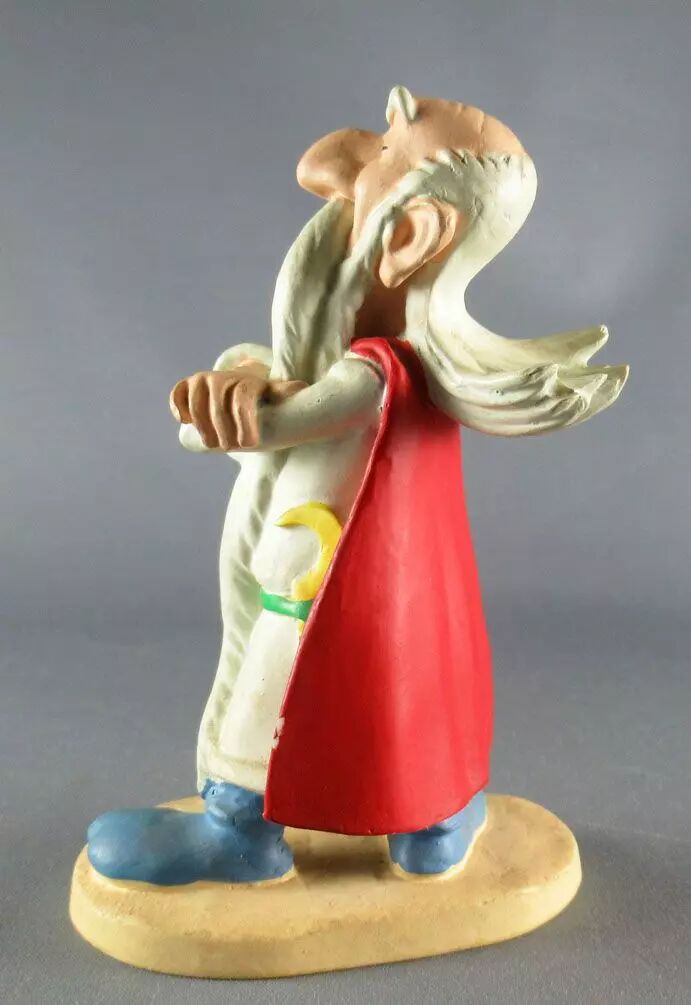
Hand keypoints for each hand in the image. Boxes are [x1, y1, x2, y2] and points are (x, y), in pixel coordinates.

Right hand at [169, 360, 304, 449]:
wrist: (240, 390)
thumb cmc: (261, 401)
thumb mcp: (274, 397)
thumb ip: (284, 393)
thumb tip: (299, 387)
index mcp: (247, 380)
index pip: (244, 396)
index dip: (246, 420)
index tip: (249, 443)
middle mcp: (223, 377)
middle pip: (219, 402)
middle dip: (223, 426)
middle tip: (228, 446)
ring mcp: (204, 380)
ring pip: (197, 399)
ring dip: (202, 422)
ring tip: (211, 443)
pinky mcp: (188, 387)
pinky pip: (178, 393)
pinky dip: (178, 405)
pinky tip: (184, 421)